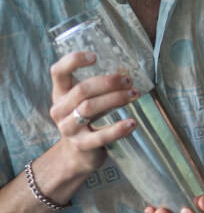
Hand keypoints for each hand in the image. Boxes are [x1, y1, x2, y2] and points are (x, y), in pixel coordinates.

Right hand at [49, 51, 137, 173]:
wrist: (77, 156)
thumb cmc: (86, 121)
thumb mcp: (86, 102)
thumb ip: (98, 88)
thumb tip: (127, 72)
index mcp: (60, 94)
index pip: (58, 72)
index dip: (73, 61)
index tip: (95, 56)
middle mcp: (60, 110)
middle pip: (82, 90)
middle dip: (108, 83)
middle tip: (128, 80)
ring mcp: (68, 128)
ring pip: (89, 108)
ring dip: (115, 99)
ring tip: (135, 94)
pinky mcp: (81, 145)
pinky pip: (100, 136)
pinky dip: (118, 129)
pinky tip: (132, 123)